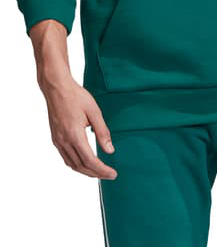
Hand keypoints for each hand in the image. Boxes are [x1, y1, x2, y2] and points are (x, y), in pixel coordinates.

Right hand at [30, 19, 116, 179]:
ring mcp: (58, 141)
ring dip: (86, 171)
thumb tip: (110, 150)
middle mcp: (64, 141)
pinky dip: (76, 164)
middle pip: (81, 166)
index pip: (90, 161)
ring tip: (99, 172)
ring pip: (72, 164)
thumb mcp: (94, 112)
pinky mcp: (55, 138)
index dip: (102, 170)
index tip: (113, 174)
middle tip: (109, 175)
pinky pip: (66, 157)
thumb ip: (102, 132)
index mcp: (74, 135)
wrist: (57, 88)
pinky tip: (84, 162)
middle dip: (96, 174)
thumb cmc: (77, 97)